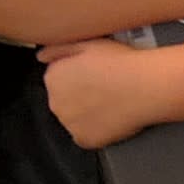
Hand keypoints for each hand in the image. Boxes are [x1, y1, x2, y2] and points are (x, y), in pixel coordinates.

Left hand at [39, 37, 159, 149]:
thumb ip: (57, 49)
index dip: (77, 76)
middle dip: (79, 96)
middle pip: (63, 100)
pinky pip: (86, 136)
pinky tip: (111, 118)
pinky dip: (96, 130)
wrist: (144, 86)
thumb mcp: (85, 43)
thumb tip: (40, 57)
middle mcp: (55, 103)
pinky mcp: (85, 140)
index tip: (94, 74)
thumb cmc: (119, 61)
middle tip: (104, 88)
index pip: (57, 79)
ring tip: (109, 103)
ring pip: (74, 118)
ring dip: (86, 113)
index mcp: (52, 78)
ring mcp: (69, 124)